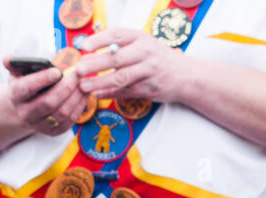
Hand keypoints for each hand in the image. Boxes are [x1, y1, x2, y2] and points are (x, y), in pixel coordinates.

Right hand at [4, 60, 87, 135]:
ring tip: (83, 81)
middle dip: (65, 87)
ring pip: (62, 113)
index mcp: (16, 95)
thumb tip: (10, 58)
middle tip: (77, 74)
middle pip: (49, 103)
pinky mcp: (54, 132)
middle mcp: (26, 113)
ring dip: (76, 96)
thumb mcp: (16, 73)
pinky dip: (80, 106)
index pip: (27, 88)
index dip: (42, 80)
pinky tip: (84, 93)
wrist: (24, 110)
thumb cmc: (24, 85)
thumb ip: (13, 62)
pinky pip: (70, 120)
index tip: (57, 71)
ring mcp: (40, 125)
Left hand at [77, 28, 194, 101]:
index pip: (116, 35)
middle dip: (95, 64)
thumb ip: (121, 46)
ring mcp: (149, 71)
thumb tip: (91, 52)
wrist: (186, 75)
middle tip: (79, 69)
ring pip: (120, 78)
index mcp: (141, 37)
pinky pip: (126, 91)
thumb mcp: (143, 44)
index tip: (84, 47)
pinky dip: (110, 93)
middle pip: (116, 58)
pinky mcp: (150, 88)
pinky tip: (98, 94)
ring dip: (100, 82)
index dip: (99, 40)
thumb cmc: (158, 58)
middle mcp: (145, 52)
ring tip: (84, 86)